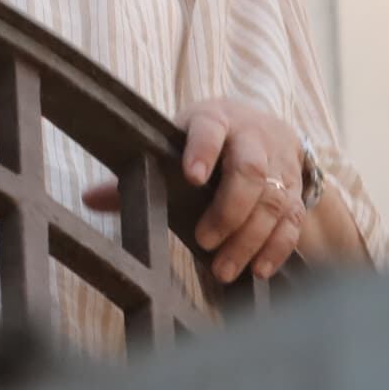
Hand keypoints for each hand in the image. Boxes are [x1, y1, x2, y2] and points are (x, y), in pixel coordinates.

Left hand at [84, 96, 307, 282]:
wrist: (265, 129)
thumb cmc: (206, 140)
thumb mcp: (176, 142)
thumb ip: (142, 169)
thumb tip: (90, 198)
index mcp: (215, 118)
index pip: (209, 128)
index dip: (201, 150)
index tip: (191, 176)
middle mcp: (252, 137)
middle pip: (249, 170)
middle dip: (228, 209)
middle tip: (203, 240)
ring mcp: (280, 165)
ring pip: (274, 200)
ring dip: (249, 238)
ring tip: (223, 268)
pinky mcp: (298, 193)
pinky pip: (294, 222)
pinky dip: (276, 248)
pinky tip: (257, 271)